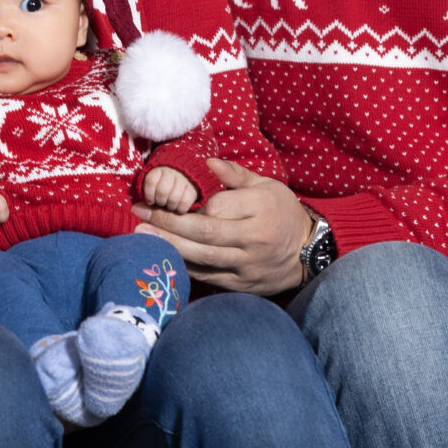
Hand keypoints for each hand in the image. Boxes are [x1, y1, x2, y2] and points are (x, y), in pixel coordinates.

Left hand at [133, 158, 313, 296]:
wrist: (308, 253)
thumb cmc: (282, 212)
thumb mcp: (267, 185)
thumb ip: (236, 175)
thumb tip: (207, 163)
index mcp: (262, 208)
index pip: (219, 206)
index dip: (193, 204)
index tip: (173, 199)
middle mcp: (255, 238)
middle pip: (205, 233)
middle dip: (168, 224)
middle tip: (139, 214)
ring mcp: (248, 265)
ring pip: (203, 258)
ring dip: (168, 246)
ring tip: (142, 235)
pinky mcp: (242, 285)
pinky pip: (208, 276)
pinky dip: (184, 266)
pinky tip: (163, 255)